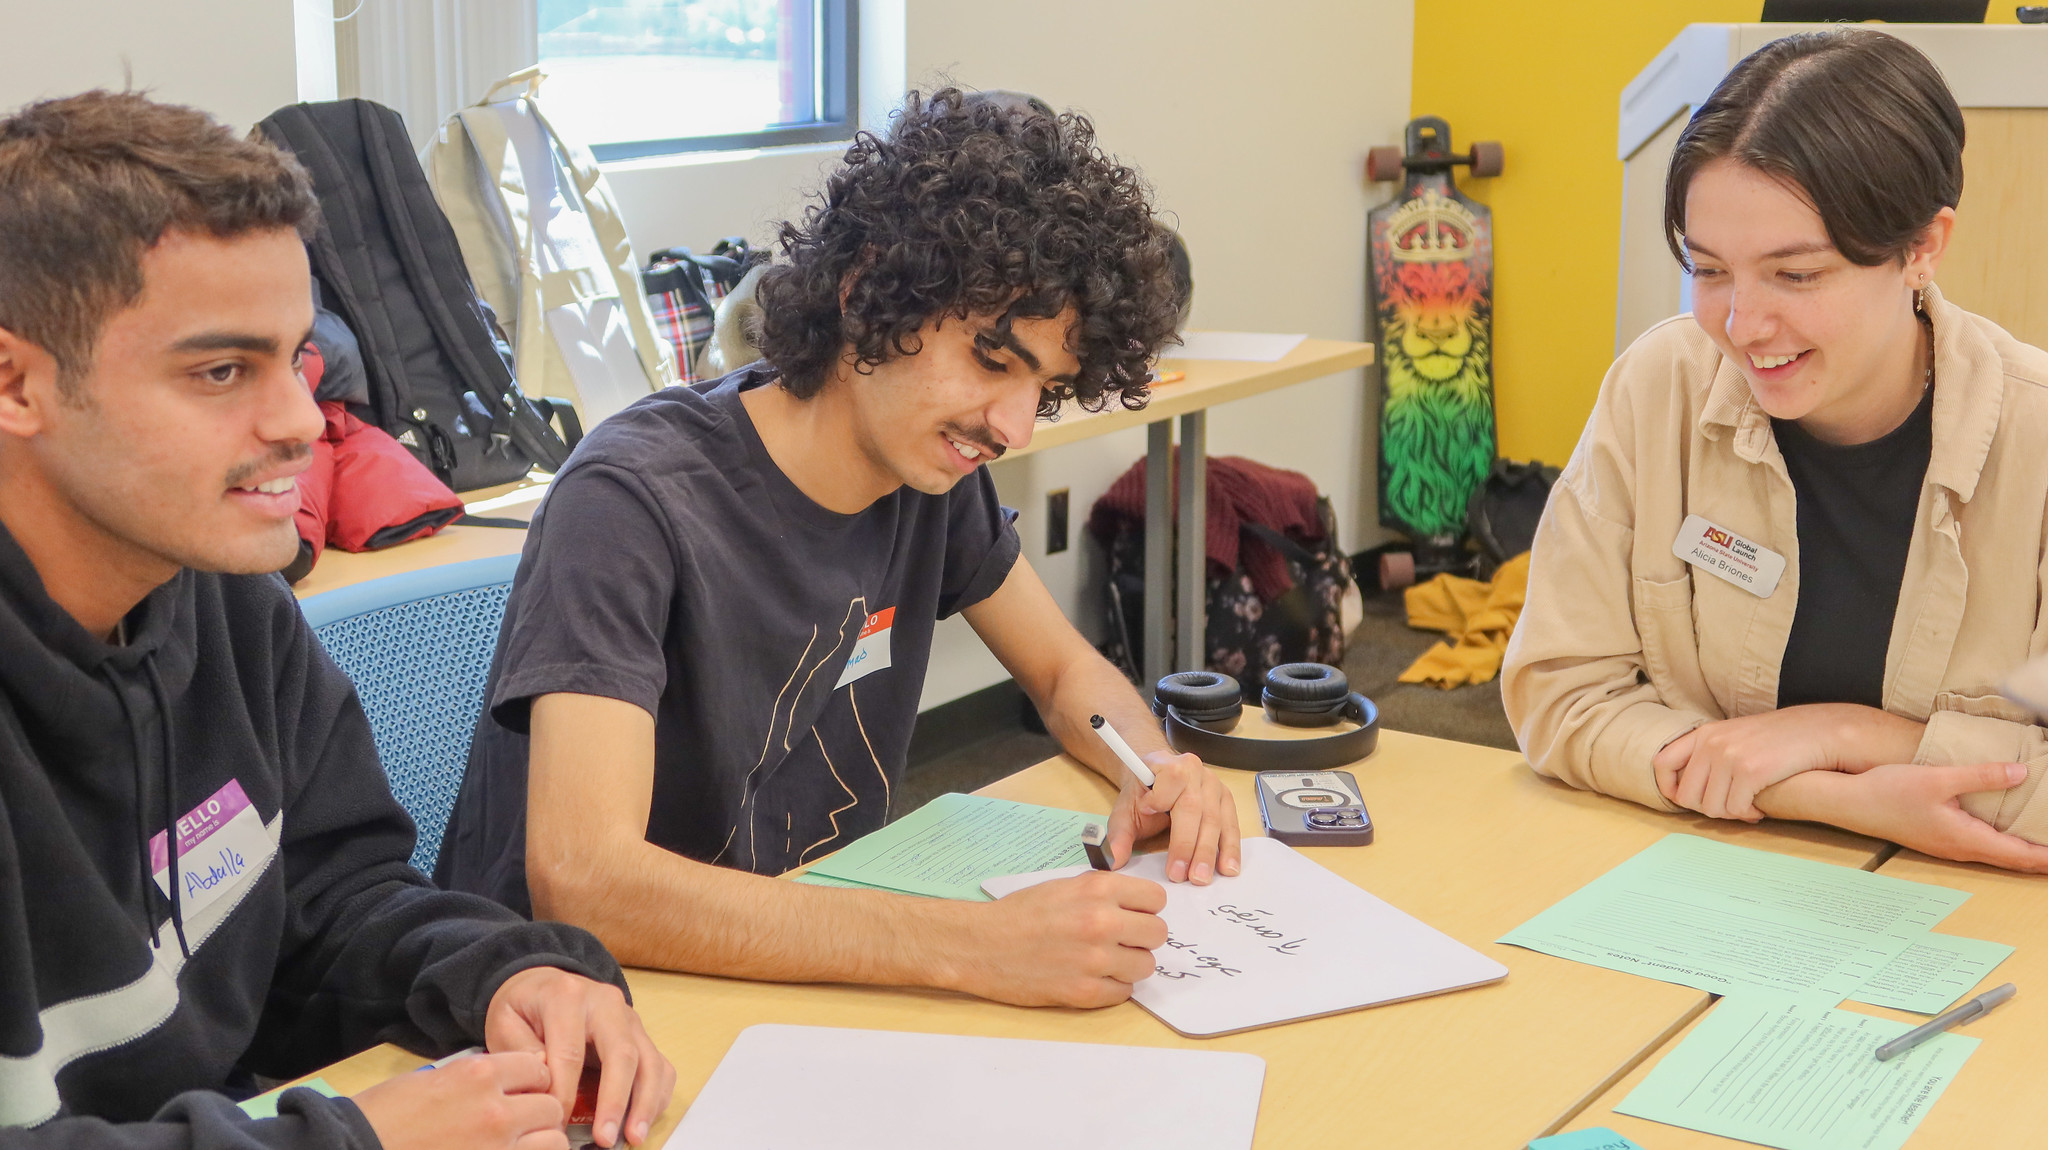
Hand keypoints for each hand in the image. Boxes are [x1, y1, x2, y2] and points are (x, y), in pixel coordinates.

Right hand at [352, 1052, 564, 1149]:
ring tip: (521, 1145)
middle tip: (522, 1125)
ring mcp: (497, 1147)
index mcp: (478, 1075)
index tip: (524, 1092)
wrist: (355, 1148)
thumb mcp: (430, 1081)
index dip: (532, 1081)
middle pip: (550, 1106)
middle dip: (539, 1115)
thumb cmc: (381, 1118)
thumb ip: (474, 1081)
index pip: (537, 1067)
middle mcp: (496, 1110)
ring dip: (540, 1143)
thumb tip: (503, 1084)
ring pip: (553, 1141)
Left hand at [484, 967, 675, 1147]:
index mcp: (568, 997)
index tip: (556, 1126)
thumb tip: (547, 1081)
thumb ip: (521, 1050)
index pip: (571, 1053)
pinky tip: (643, 1121)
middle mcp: (606, 1004)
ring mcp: (630, 1019)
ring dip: (645, 1103)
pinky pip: (660, 1066)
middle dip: (615, 1101)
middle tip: (606, 1139)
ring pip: (650, 1061)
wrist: (545, 983)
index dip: (565, 1095)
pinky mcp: (642, 1035)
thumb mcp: (505, 1021)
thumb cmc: (525, 1007)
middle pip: (622, 1054)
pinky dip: (657, 1096)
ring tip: (634, 1137)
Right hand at [953, 871, 1168, 1006]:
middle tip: (1120, 941)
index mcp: (1097, 890)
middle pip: (1158, 933)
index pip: (1157, 899)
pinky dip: (1111, 987)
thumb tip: (1137, 906)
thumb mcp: (1064, 886)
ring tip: (1103, 961)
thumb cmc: (1019, 913)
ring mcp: (1095, 959)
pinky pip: (1124, 992)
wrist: (982, 945)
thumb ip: (1103, 893)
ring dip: (1129, 965)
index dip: (1145, 908)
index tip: (1132, 915)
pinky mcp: (1085, 991)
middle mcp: (1102, 922)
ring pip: (1145, 966)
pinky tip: (1089, 977)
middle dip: (1141, 938)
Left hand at [1106, 749, 1241, 883]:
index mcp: (1167, 765)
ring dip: (1210, 852)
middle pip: (1196, 808)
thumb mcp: (1125, 811)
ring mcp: (1214, 785)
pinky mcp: (1225, 800)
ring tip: (1201, 877)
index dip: (1162, 797)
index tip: (1147, 812)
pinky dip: (1229, 849)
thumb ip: (1119, 835)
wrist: (1157, 780)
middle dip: (1189, 844)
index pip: (1171, 778)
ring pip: (1216, 820)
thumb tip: (1113, 860)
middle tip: (1181, 874)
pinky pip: (1231, 826)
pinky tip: (1227, 868)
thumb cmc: (1143, 795)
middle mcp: (1195, 771)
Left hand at [1654, 705, 1920, 821]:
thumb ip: (1711, 755)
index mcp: (1704, 733)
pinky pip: (1735, 809)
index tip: (1690, 800)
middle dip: (1708, 809)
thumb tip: (1688, 791)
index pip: (1661, 765)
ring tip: (1749, 806)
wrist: (1820, 730)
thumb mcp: (1737, 737)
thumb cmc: (1780, 739)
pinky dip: (1747, 815)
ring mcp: (1730, 756)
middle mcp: (1711, 742)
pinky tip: (1760, 808)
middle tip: (1731, 807)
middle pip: (1686, 796)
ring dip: (1730, 814)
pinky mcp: (1751, 770)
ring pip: (1711, 808)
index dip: (1670, 789)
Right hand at [1766, 761, 2047, 872]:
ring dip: (2022, 850)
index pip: (2020, 855)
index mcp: (1965, 838)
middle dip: (2040, 858)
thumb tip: (2020, 772)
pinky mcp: (1938, 837)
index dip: (2047, 858)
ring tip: (2041, 840)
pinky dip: (2001, 841)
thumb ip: (1981, 776)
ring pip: (1996, 853)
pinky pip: (1980, 845)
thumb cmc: (1888, 792)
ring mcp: (1947, 846)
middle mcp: (1959, 848)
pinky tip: (2003, 828)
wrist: (1850, 802)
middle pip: (2012, 860)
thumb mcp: (1939, 778)